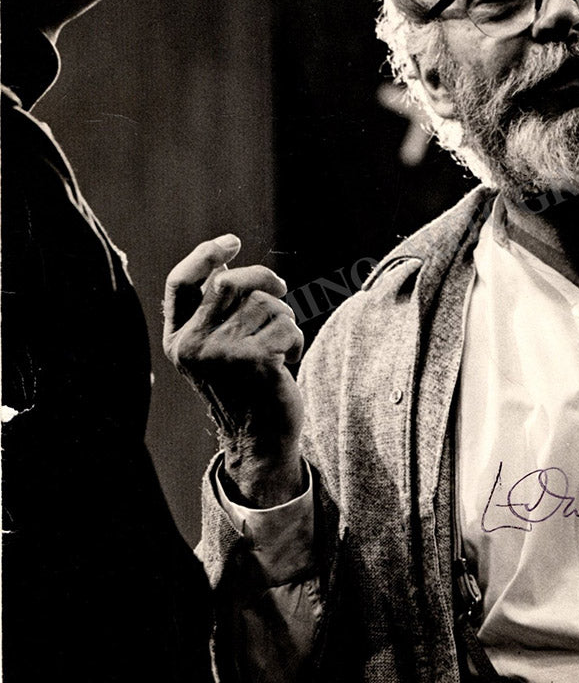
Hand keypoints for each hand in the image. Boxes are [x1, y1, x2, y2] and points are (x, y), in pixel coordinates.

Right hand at [163, 234, 306, 505]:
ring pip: (266, 305)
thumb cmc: (244, 388)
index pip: (181, 283)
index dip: (204, 255)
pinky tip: (285, 364)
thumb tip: (223, 264)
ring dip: (283, 321)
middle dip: (264, 281)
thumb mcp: (217, 349)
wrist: (257, 440)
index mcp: (178, 339)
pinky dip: (295, 341)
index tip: (231, 242)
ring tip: (277, 350)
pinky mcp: (252, 361)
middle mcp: (192, 345)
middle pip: (231, 284)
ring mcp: (220, 353)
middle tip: (282, 290)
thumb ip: (214, 312)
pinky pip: (287, 327)